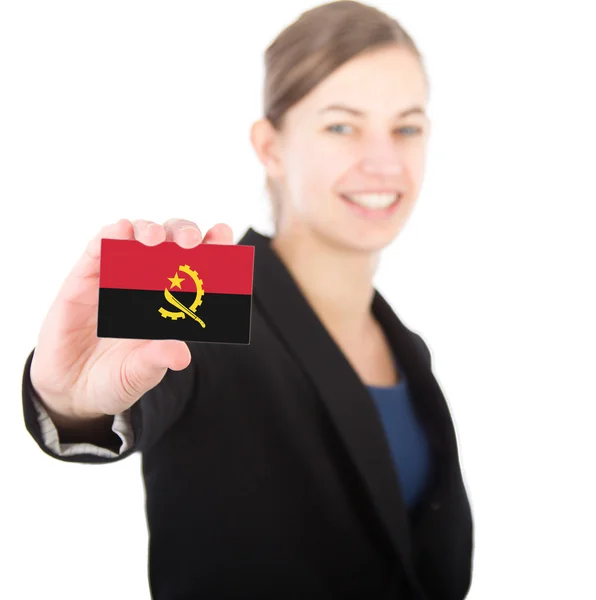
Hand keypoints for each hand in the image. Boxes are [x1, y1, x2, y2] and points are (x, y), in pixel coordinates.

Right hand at [30, 218, 232, 422]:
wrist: (71, 390)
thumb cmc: (116, 378)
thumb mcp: (139, 374)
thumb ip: (157, 360)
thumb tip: (181, 355)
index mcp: (173, 302)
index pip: (199, 266)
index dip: (213, 248)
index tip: (223, 236)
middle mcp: (148, 282)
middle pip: (171, 242)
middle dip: (184, 233)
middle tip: (190, 242)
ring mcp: (117, 276)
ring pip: (137, 236)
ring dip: (148, 230)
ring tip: (155, 238)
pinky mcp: (85, 278)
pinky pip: (98, 248)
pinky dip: (110, 234)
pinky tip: (120, 230)